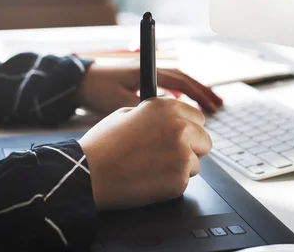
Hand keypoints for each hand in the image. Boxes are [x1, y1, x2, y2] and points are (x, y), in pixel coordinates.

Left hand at [77, 62, 222, 115]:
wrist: (77, 82)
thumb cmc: (96, 90)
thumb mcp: (119, 102)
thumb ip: (143, 110)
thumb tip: (167, 119)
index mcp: (147, 73)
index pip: (181, 81)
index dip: (199, 93)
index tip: (212, 104)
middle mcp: (150, 73)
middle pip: (184, 80)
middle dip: (203, 92)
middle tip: (219, 105)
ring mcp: (146, 77)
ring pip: (178, 84)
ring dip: (194, 94)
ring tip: (210, 105)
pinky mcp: (141, 84)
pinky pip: (168, 88)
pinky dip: (181, 96)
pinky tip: (185, 107)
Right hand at [79, 98, 211, 210]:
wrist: (88, 173)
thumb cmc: (103, 145)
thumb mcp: (128, 113)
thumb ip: (155, 113)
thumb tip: (171, 117)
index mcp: (168, 107)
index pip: (198, 118)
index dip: (188, 129)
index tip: (180, 137)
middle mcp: (180, 126)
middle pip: (204, 140)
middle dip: (190, 149)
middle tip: (167, 156)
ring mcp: (182, 152)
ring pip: (196, 163)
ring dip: (180, 168)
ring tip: (152, 168)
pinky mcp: (180, 178)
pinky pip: (184, 182)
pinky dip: (171, 185)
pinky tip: (149, 180)